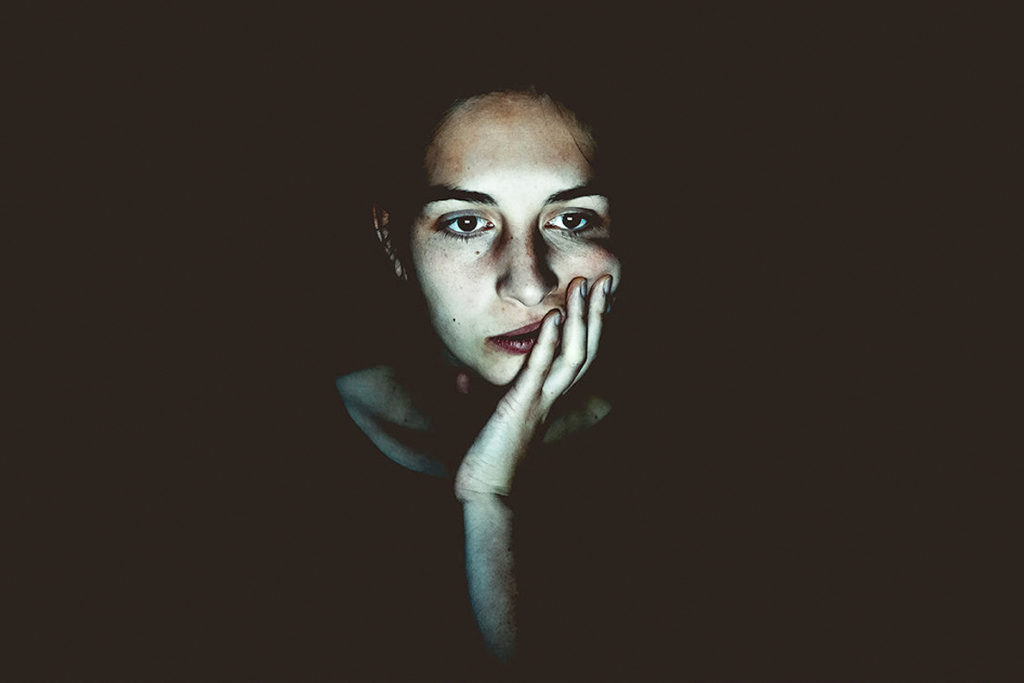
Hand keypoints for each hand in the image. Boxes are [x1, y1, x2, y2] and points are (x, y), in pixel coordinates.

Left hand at [454, 274, 613, 499]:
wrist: (485, 492)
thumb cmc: (484, 460)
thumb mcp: (477, 420)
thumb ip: (475, 396)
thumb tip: (463, 378)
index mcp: (546, 398)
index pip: (574, 355)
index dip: (587, 326)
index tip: (594, 297)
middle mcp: (551, 396)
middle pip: (585, 348)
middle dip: (596, 314)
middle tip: (606, 280)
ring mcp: (540, 400)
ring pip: (572, 354)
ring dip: (581, 319)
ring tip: (587, 287)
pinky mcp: (522, 405)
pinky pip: (540, 369)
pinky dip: (548, 341)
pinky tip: (555, 316)